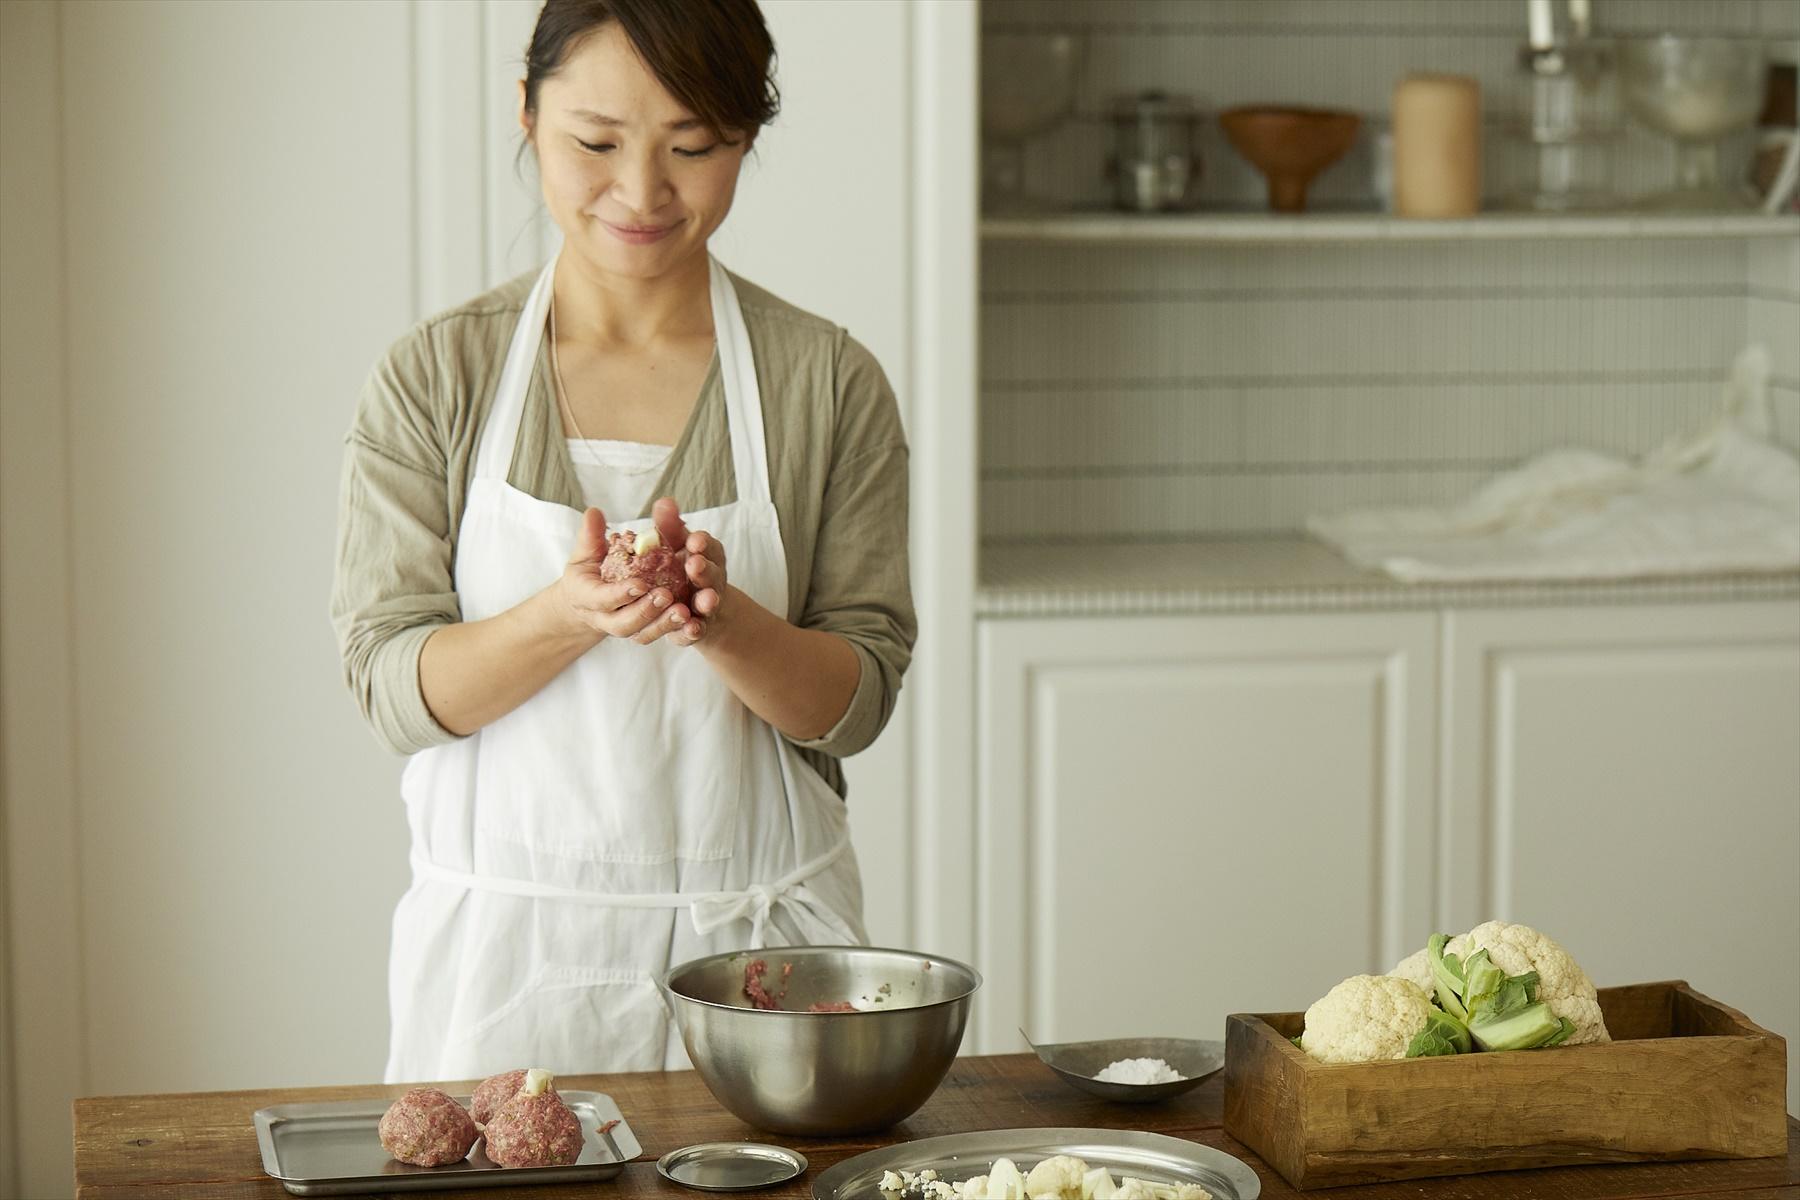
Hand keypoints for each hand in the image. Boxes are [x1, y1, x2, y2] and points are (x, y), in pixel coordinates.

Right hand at [550, 507, 689, 643]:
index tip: (641, 584)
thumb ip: (591, 535)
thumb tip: (594, 512)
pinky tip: (694, 624)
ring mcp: (625, 628)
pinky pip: (659, 636)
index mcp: (586, 597)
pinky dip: (677, 633)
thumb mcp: (588, 552)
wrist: (590, 600)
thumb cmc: (590, 570)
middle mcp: (604, 619)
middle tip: (666, 595)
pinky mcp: (644, 632)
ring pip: (643, 634)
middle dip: (645, 611)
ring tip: (684, 611)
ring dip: (664, 624)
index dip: (620, 594)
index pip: (601, 599)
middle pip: (624, 624)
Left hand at [635, 498, 727, 647]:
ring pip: (710, 602)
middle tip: (695, 564)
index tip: (694, 540)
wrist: (693, 610)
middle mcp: (711, 580)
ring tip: (705, 599)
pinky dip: (695, 629)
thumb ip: (669, 527)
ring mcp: (706, 606)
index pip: (709, 547)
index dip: (704, 544)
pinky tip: (691, 628)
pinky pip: (698, 630)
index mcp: (706, 556)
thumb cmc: (678, 570)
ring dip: (708, 600)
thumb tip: (664, 501)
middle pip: (713, 574)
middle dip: (706, 570)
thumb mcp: (674, 546)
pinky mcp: (697, 628)